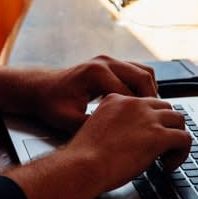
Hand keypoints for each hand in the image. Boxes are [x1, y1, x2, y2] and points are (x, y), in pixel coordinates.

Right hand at [6, 93, 191, 198]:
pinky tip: (169, 166)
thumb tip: (131, 140)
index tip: (148, 136)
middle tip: (162, 146)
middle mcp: (134, 104)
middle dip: (167, 126)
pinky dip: (182, 153)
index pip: (145, 102)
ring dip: (177, 138)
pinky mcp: (158, 135)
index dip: (151, 120)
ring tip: (168, 156)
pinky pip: (184, 139)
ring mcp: (148, 118)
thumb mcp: (96, 129)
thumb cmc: (83, 156)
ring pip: (179, 120)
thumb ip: (115, 126)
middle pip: (165, 108)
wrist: (82, 165)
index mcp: (116, 100)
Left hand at [26, 55, 157, 132]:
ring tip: (151, 113)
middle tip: (156, 121)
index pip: (129, 92)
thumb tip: (114, 137)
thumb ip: (91, 126)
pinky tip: (142, 105)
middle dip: (152, 100)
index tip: (146, 130)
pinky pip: (137, 71)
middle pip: (143, 76)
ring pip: (144, 71)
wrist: (41, 89)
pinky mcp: (111, 64)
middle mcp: (105, 62)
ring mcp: (109, 60)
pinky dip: (144, 86)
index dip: (140, 113)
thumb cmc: (52, 103)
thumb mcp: (68, 120)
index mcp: (96, 73)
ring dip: (151, 91)